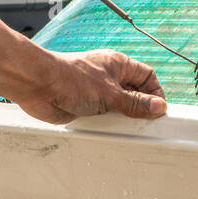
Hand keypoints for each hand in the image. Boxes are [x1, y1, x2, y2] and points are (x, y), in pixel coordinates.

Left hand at [13, 49, 166, 123]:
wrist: (39, 85)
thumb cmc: (70, 78)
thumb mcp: (110, 94)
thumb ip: (135, 103)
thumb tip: (158, 107)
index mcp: (118, 65)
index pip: (147, 77)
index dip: (155, 93)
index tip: (159, 110)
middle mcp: (109, 78)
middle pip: (135, 94)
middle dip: (140, 109)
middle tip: (144, 123)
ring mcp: (97, 93)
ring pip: (119, 109)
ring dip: (122, 120)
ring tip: (126, 128)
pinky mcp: (86, 107)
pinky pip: (104, 118)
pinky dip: (107, 126)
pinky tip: (109, 132)